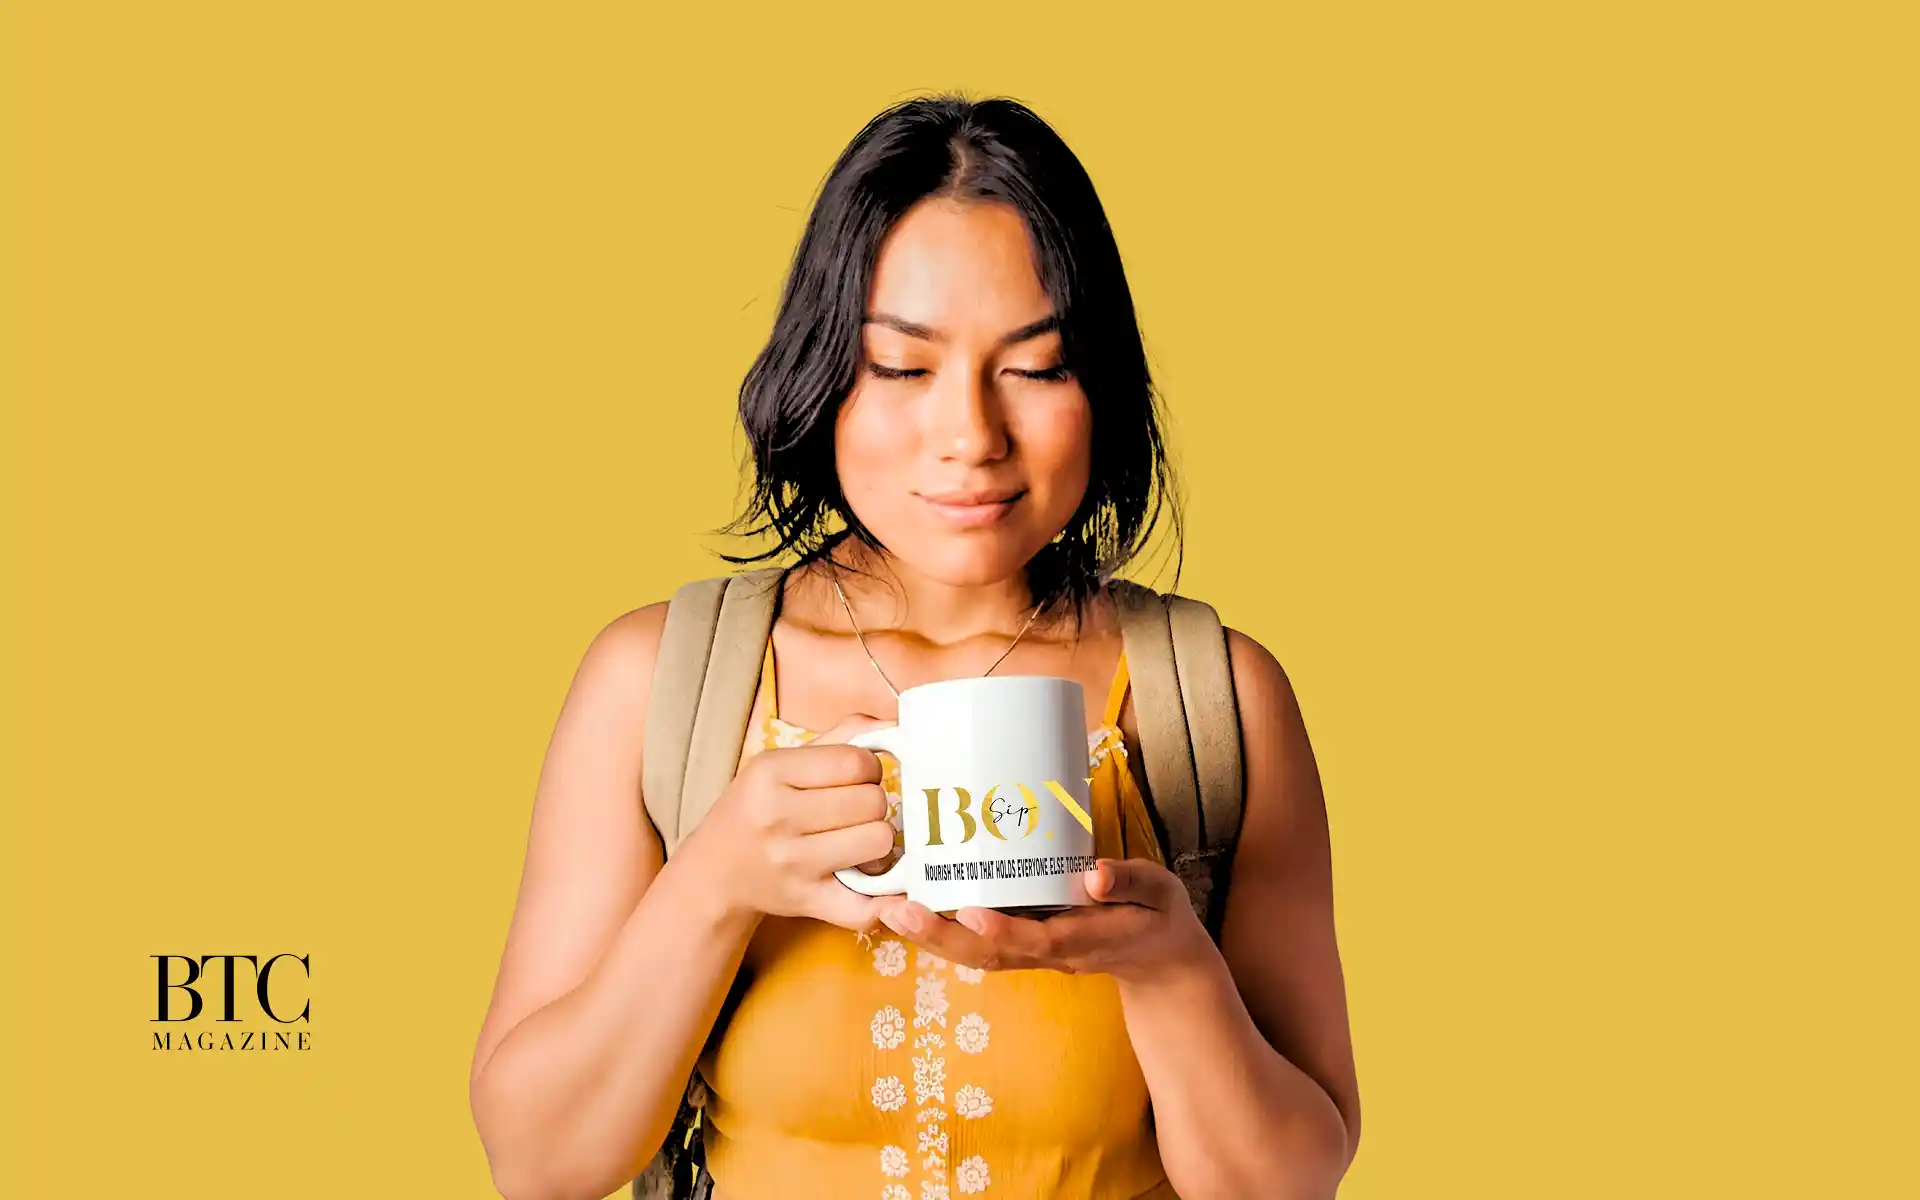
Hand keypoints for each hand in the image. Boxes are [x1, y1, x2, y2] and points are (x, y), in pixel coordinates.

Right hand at [677, 714, 899, 933]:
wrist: (715, 870)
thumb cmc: (758, 807)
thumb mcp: (781, 762)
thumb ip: (840, 737)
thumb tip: (896, 722)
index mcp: (770, 772)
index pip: (856, 762)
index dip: (869, 768)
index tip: (857, 778)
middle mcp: (777, 817)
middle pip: (873, 803)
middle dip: (873, 804)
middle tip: (855, 811)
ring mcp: (792, 863)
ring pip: (879, 842)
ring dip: (878, 841)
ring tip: (858, 838)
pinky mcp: (805, 902)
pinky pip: (866, 905)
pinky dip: (886, 900)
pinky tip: (885, 885)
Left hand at [875, 858, 1214, 984]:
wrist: (1158, 959)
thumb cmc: (1157, 917)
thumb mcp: (1159, 894)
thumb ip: (1129, 882)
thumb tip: (1094, 872)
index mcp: (1082, 940)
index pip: (1036, 941)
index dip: (1003, 930)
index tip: (971, 913)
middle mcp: (1048, 952)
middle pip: (988, 954)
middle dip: (941, 936)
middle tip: (898, 912)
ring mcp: (1032, 952)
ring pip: (975, 954)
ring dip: (930, 937)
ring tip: (889, 912)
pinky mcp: (1023, 944)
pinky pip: (977, 945)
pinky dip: (942, 933)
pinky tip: (911, 912)